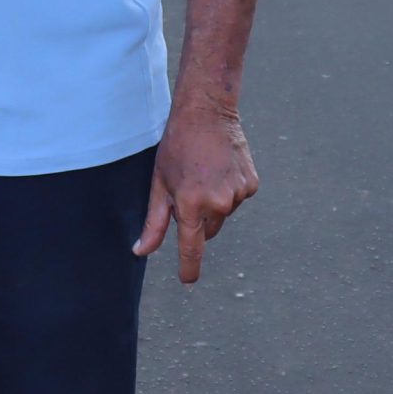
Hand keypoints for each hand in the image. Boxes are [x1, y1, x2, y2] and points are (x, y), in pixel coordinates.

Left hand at [133, 99, 258, 284]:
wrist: (206, 113)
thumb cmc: (176, 147)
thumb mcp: (158, 183)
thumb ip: (153, 222)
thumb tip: (141, 251)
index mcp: (191, 205)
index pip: (192, 248)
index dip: (189, 268)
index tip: (187, 280)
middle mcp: (218, 203)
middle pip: (207, 230)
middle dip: (197, 219)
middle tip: (187, 188)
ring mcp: (238, 194)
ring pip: (223, 214)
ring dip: (213, 203)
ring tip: (203, 172)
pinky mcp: (251, 184)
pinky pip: (237, 198)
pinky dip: (228, 189)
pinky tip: (220, 167)